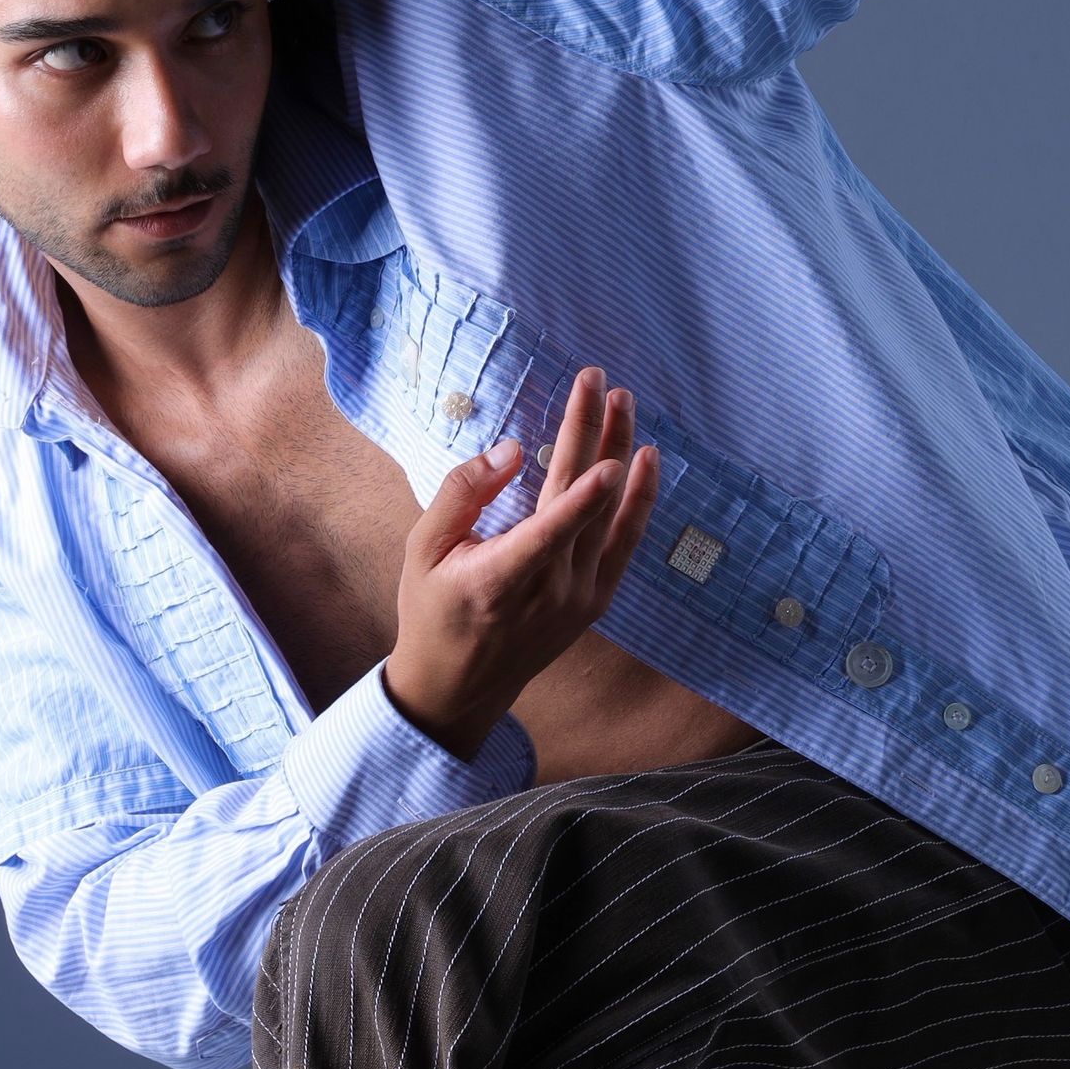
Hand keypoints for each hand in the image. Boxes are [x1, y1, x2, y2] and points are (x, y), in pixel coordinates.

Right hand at [383, 365, 659, 757]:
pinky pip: (625, 543)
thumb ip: (462, 495)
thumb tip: (511, 450)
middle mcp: (552, 591)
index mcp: (502, 579)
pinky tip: (645, 461)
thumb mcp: (423, 550)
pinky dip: (640, 501)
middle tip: (602, 383)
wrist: (460, 685)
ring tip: (624, 404)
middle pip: (586, 503)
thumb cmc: (433, 609)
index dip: (584, 498)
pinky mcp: (595, 601)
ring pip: (613, 517)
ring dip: (622, 453)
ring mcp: (580, 598)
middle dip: (596, 436)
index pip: (551, 532)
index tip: (611, 460)